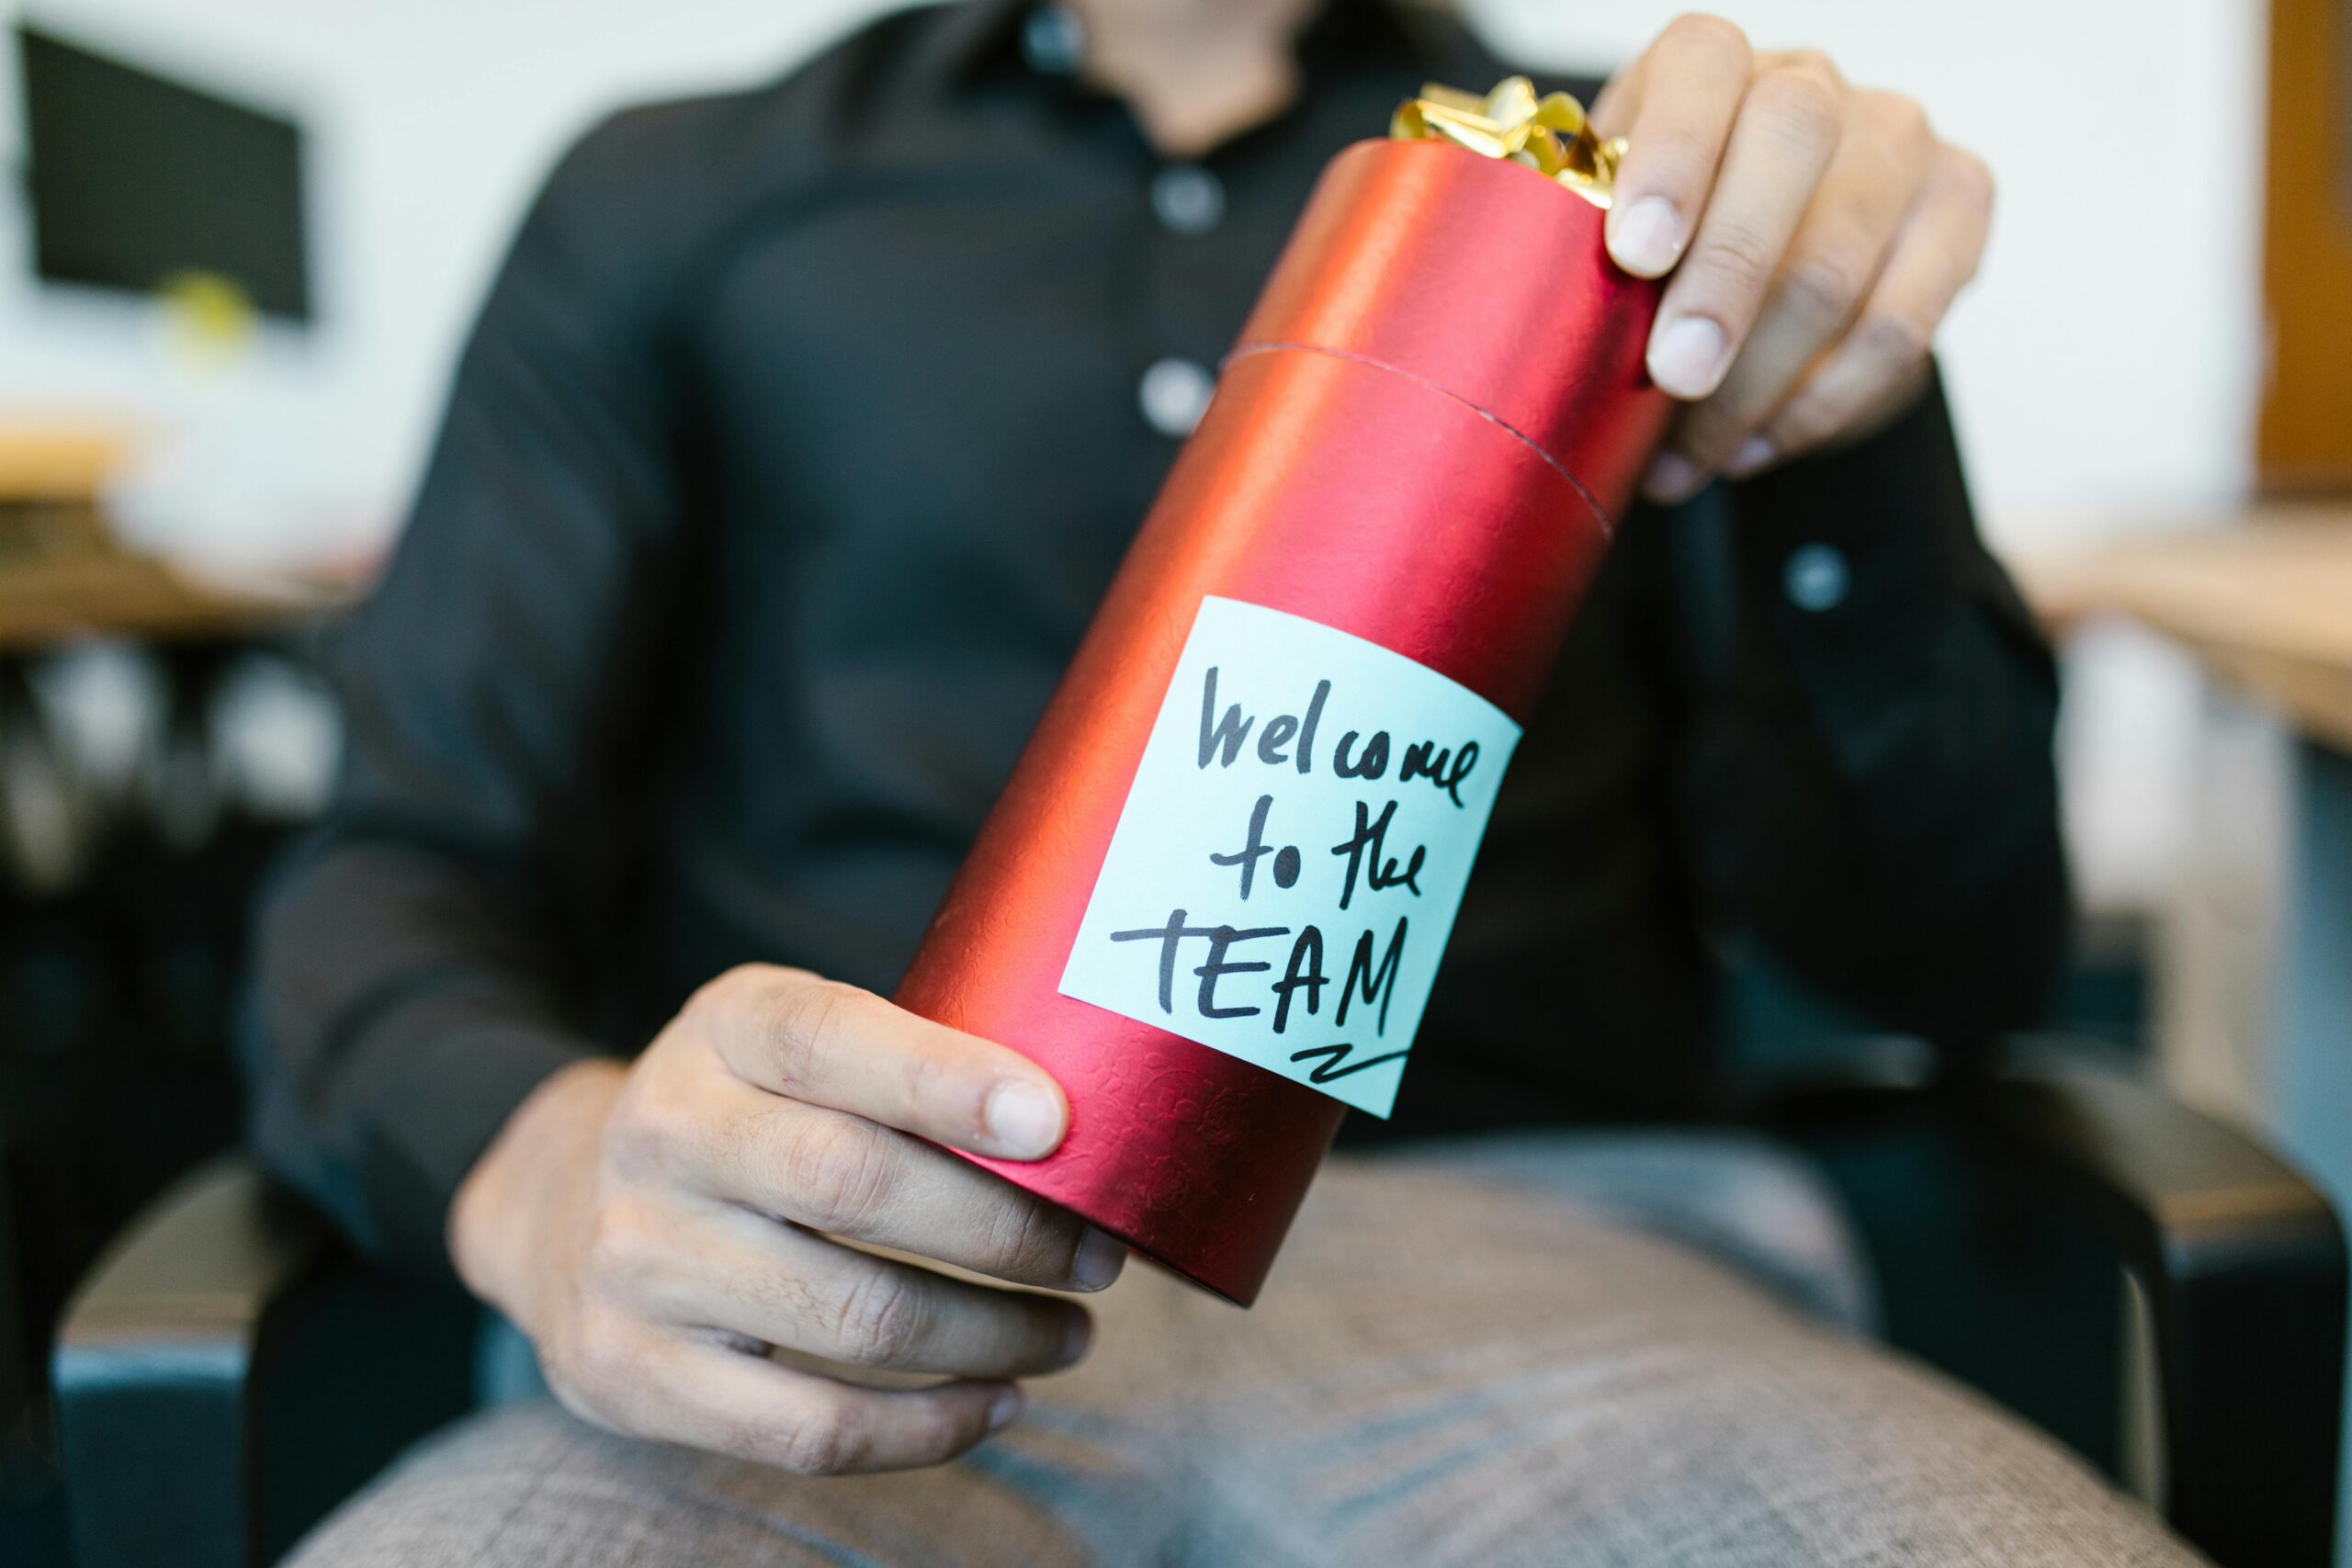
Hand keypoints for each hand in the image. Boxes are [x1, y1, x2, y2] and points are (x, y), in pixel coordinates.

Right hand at [449, 964, 1124, 1473]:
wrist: (562, 1202)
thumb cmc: (748, 1115)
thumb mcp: (797, 1042)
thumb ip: (909, 1058)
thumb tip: (1084, 1123)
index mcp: (723, 1027)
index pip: (833, 1040)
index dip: (947, 1080)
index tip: (1057, 1120)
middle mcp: (663, 1131)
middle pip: (857, 1185)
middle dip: (1008, 1230)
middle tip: (1099, 1254)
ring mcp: (636, 1257)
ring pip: (852, 1317)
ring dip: (991, 1336)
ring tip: (1069, 1333)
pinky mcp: (631, 1371)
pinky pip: (808, 1426)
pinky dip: (925, 1428)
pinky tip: (995, 1401)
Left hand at [1591, 15, 1994, 501]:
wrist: (1769, 264)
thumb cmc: (1661, 247)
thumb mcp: (1605, 236)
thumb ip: (1579, 256)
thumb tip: (1534, 347)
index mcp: (1709, 65)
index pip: (1702, 67)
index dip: (1671, 156)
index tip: (1635, 253)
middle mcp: (1811, 84)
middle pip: (1791, 150)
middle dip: (1726, 282)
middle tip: (1673, 377)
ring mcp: (1897, 139)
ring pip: (1842, 262)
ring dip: (1758, 382)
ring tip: (1689, 456)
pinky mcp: (1959, 206)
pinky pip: (1901, 328)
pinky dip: (1817, 408)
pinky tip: (1749, 448)